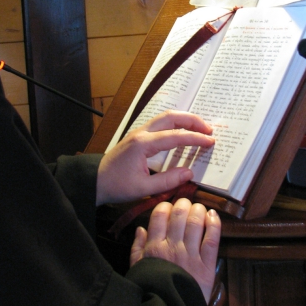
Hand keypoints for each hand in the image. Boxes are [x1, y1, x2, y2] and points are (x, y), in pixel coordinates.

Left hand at [96, 111, 214, 206]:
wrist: (94, 181)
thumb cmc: (116, 186)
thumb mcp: (143, 188)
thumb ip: (168, 181)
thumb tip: (190, 173)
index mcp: (143, 144)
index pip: (175, 136)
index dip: (195, 138)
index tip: (210, 141)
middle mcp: (141, 133)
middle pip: (171, 117)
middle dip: (192, 120)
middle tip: (209, 129)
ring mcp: (139, 133)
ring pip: (165, 117)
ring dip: (184, 120)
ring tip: (200, 128)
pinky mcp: (138, 137)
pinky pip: (160, 124)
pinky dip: (175, 124)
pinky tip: (183, 132)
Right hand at [130, 198, 220, 302]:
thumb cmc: (151, 291)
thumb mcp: (137, 270)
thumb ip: (137, 248)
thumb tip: (141, 228)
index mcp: (154, 248)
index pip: (159, 216)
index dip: (165, 206)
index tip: (168, 206)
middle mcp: (173, 248)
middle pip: (179, 215)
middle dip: (183, 204)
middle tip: (185, 203)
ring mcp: (191, 256)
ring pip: (196, 223)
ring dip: (198, 210)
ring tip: (198, 208)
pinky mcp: (207, 266)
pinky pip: (212, 239)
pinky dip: (214, 224)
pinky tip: (212, 216)